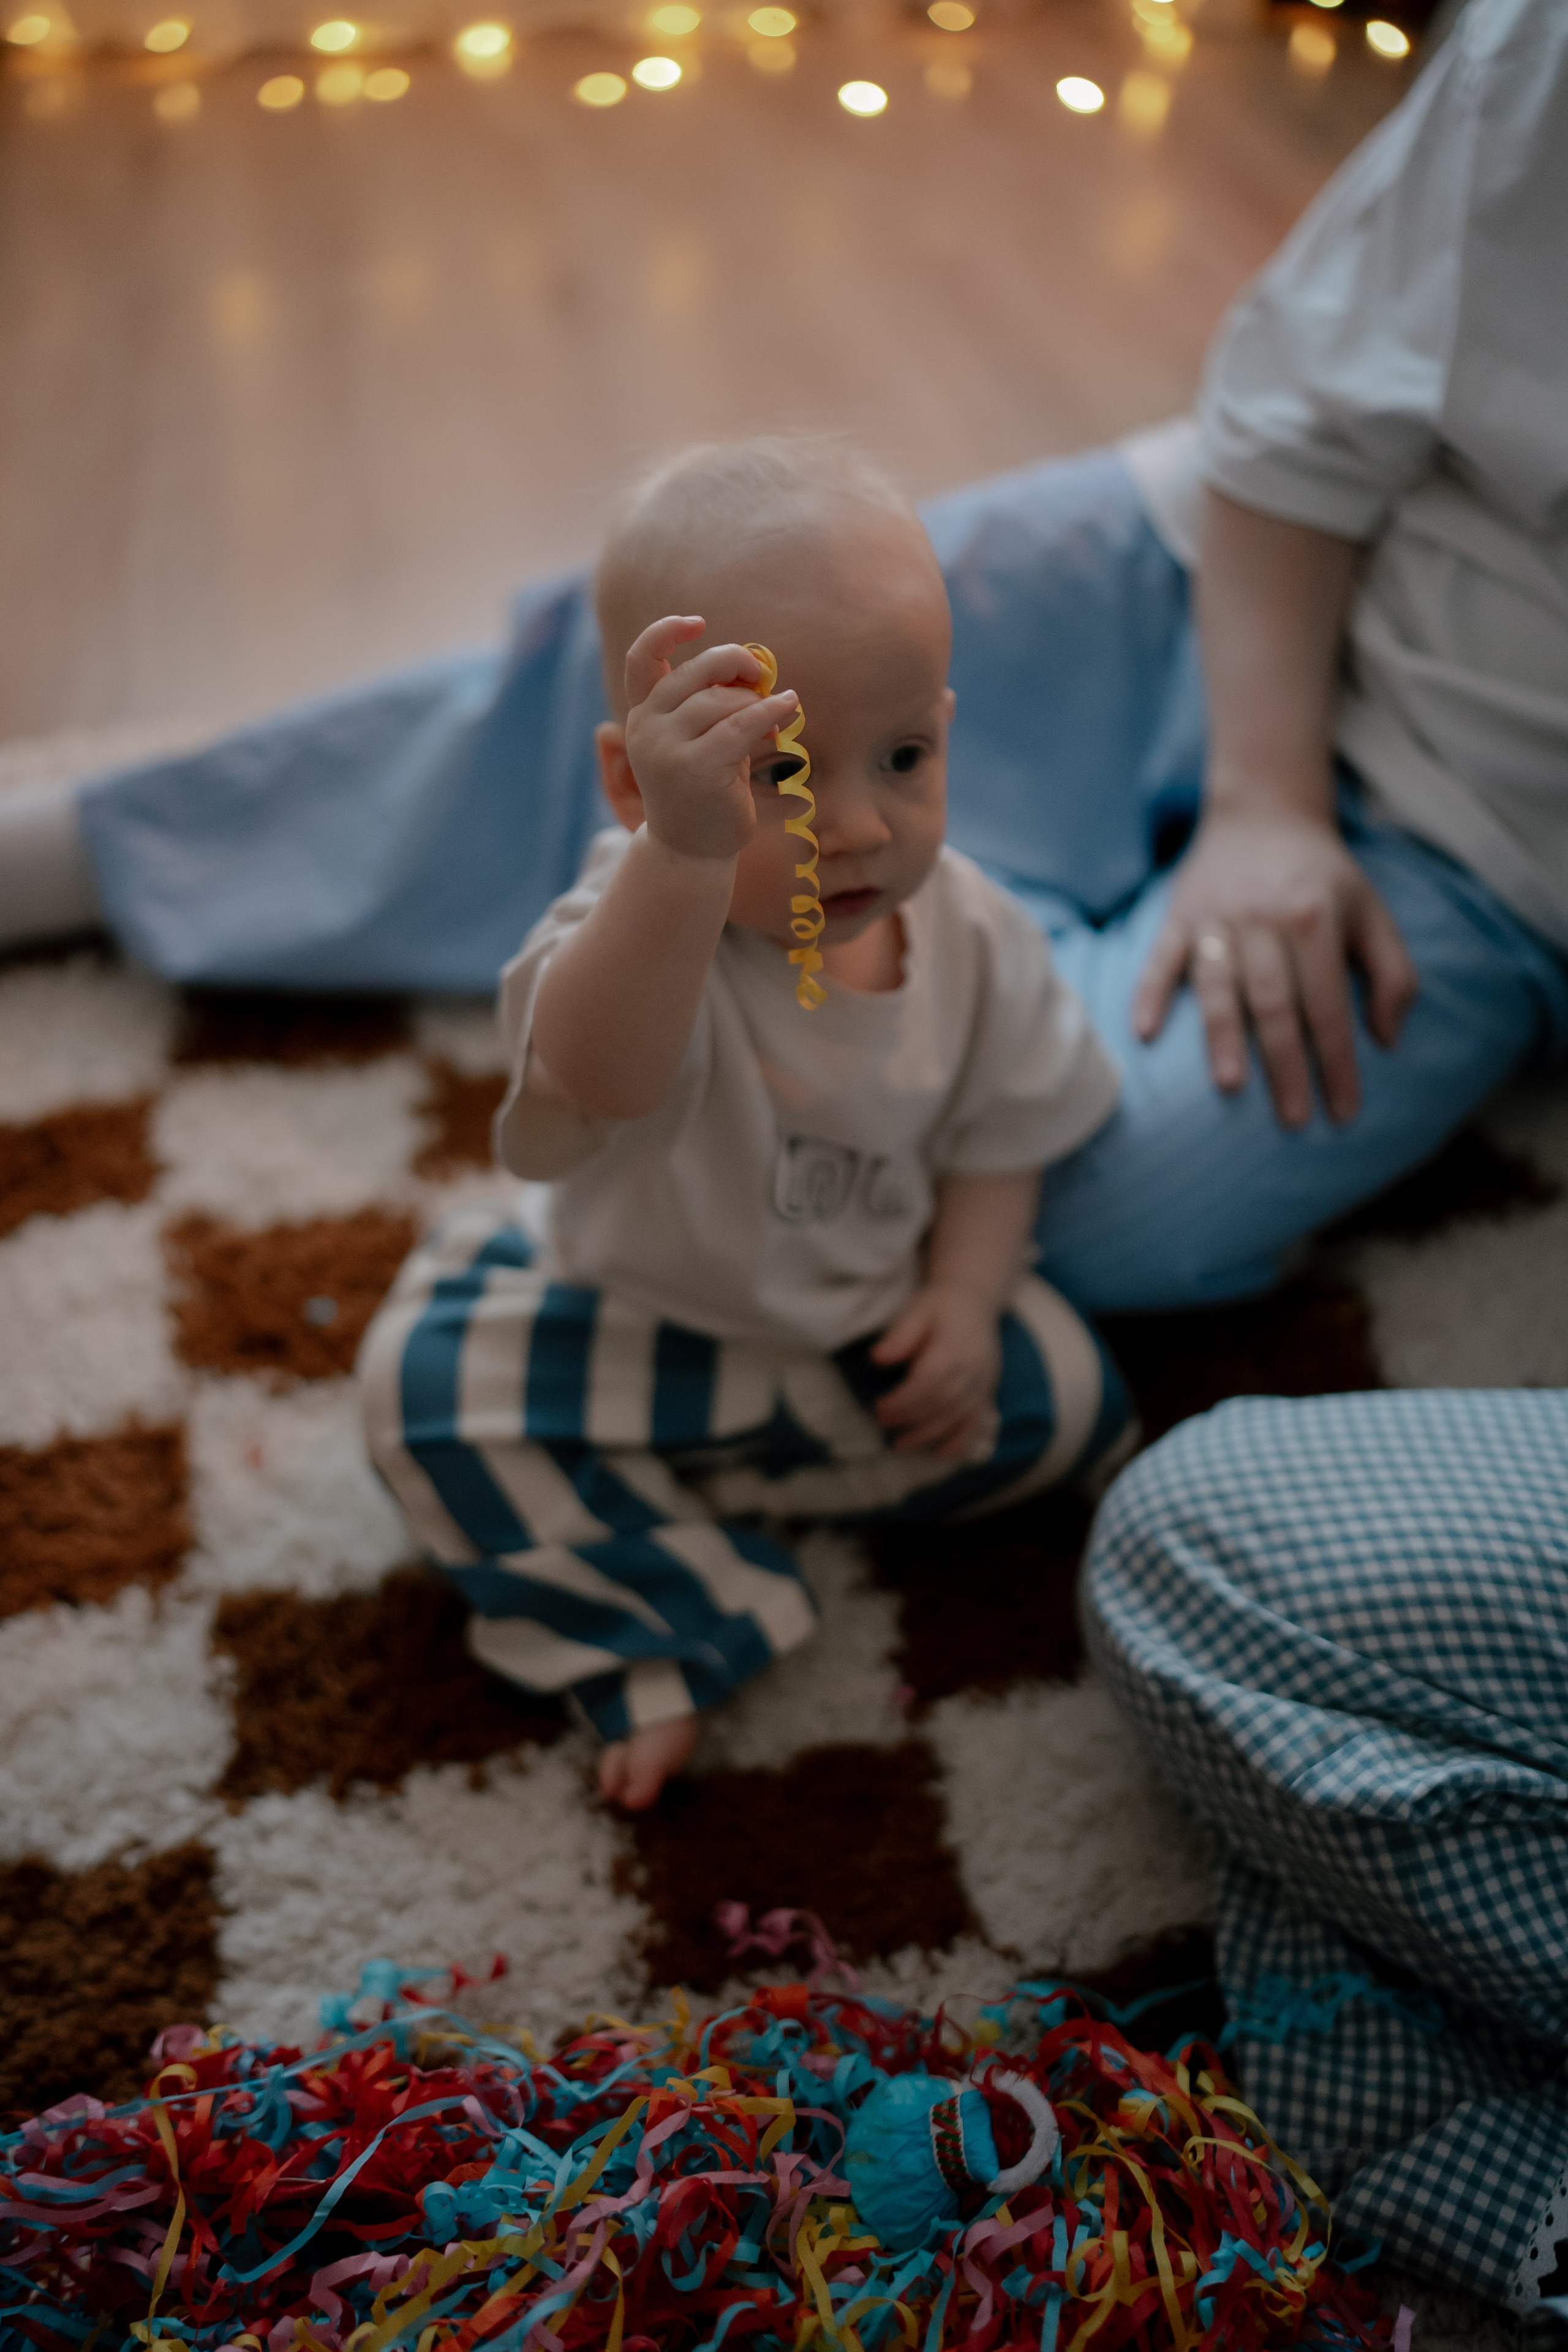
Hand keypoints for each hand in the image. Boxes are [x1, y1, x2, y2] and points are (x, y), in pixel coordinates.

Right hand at [622, 618, 798, 864]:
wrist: (692, 851)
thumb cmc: (704, 791)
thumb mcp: (701, 741)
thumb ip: (711, 703)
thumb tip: (753, 669)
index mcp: (643, 715)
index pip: (642, 660)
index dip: (666, 632)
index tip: (698, 622)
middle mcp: (646, 728)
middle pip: (694, 671)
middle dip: (734, 663)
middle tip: (760, 674)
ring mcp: (666, 749)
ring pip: (720, 700)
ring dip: (754, 702)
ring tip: (772, 719)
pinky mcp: (695, 769)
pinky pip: (740, 725)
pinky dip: (769, 710)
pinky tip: (789, 706)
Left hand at [869, 1282, 1001, 1456]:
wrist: (976, 1302)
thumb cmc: (940, 1306)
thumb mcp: (917, 1311)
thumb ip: (900, 1336)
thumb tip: (877, 1358)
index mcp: (955, 1347)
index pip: (929, 1382)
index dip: (903, 1400)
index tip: (879, 1407)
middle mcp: (974, 1369)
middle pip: (942, 1403)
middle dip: (910, 1418)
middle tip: (881, 1423)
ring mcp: (984, 1384)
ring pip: (957, 1417)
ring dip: (928, 1435)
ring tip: (900, 1444)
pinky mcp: (987, 1393)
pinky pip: (976, 1423)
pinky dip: (959, 1442)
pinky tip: (940, 1454)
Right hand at [1131, 805, 1418, 1127]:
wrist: (1263, 812)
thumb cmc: (1322, 876)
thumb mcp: (1372, 912)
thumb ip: (1394, 973)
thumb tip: (1387, 1039)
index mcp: (1315, 918)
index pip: (1329, 1006)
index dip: (1338, 1062)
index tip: (1343, 1112)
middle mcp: (1264, 918)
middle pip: (1275, 1004)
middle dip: (1286, 1066)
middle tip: (1294, 1119)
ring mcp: (1216, 917)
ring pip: (1219, 986)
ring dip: (1223, 1037)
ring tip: (1230, 1085)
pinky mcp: (1179, 915)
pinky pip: (1160, 959)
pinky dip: (1151, 995)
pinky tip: (1146, 1033)